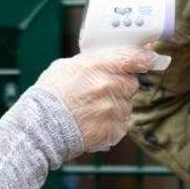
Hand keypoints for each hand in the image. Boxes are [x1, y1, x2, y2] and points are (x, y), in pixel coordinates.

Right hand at [35, 47, 152, 152]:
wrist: (39, 128)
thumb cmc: (48, 96)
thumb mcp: (65, 67)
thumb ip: (90, 63)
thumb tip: (106, 60)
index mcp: (97, 66)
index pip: (132, 58)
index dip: (144, 58)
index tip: (150, 59)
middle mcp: (108, 86)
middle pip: (131, 84)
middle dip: (121, 87)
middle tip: (102, 92)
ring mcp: (111, 109)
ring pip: (126, 106)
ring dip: (115, 108)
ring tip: (92, 112)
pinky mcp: (111, 130)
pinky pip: (121, 126)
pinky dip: (111, 126)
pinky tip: (93, 124)